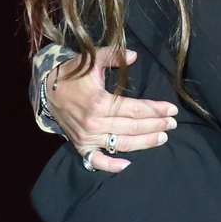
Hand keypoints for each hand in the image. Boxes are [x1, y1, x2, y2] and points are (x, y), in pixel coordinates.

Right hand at [46, 46, 176, 172]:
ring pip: (122, 144)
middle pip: (133, 128)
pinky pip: (97, 161)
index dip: (156, 110)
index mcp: (99, 102)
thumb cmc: (73, 74)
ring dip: (145, 143)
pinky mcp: (81, 146)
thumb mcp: (91, 59)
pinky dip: (112, 166)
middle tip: (173, 124)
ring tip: (162, 138)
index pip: (135, 110)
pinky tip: (128, 165)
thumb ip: (113, 56)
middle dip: (156, 125)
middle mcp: (94, 123)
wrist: (47, 89)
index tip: (172, 110)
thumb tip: (134, 55)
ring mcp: (87, 137)